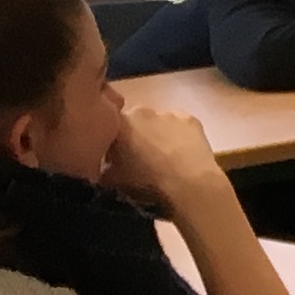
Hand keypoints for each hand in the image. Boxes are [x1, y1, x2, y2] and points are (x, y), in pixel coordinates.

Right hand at [104, 106, 228, 214]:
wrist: (188, 183)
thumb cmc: (146, 181)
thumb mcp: (113, 180)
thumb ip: (102, 168)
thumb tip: (103, 166)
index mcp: (119, 123)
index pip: (111, 127)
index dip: (113, 143)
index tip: (116, 157)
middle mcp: (142, 111)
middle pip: (136, 122)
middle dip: (136, 136)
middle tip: (142, 157)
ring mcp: (169, 113)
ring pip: (159, 123)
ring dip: (158, 134)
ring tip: (165, 156)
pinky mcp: (191, 119)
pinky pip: (180, 125)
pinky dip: (179, 136)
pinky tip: (183, 152)